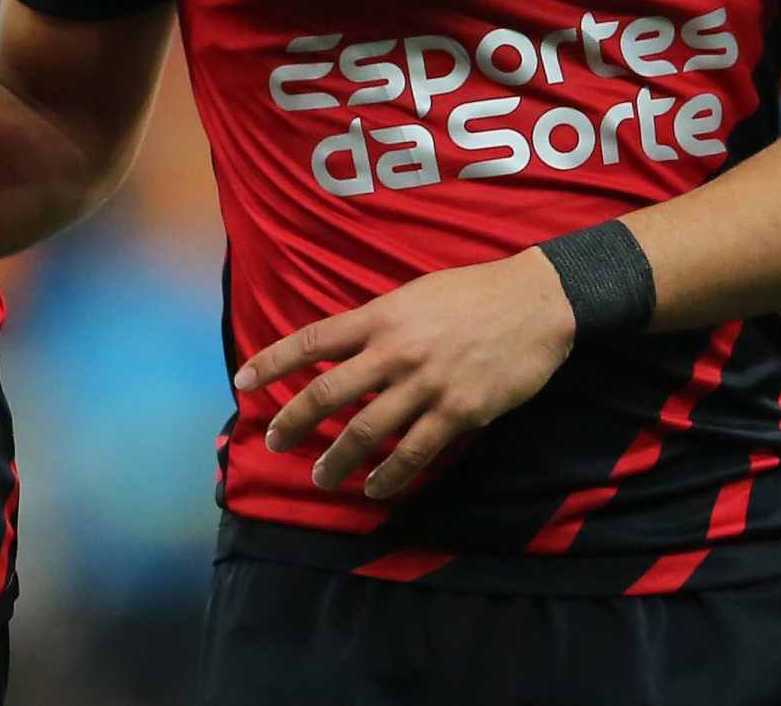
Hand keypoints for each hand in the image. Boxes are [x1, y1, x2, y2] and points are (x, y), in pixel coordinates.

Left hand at [236, 249, 576, 499]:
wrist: (537, 303)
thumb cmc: (477, 293)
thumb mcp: (419, 294)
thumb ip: (382, 323)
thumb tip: (347, 348)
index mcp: (382, 316)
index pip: (313, 340)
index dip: (273, 361)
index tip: (243, 379)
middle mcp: (395, 351)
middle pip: (328, 392)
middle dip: (294, 421)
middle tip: (274, 442)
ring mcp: (425, 384)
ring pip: (366, 431)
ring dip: (338, 459)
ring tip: (322, 477)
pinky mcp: (457, 412)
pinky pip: (413, 452)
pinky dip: (390, 475)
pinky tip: (376, 488)